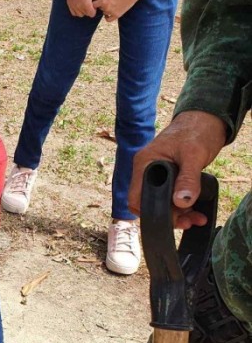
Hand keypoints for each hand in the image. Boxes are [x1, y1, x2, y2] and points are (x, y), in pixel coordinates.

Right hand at [65, 0, 99, 17]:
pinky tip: (79, 4)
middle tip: (89, 1)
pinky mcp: (69, 4)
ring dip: (83, 11)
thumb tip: (102, 4)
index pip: (92, 14)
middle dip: (89, 10)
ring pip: (80, 14)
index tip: (94, 3)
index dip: (94, 10)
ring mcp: (73, 6)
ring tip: (84, 3)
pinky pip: (74, 12)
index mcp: (86, 5)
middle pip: (86, 14)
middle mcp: (79, 7)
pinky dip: (77, 10)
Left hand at [92, 0, 141, 21]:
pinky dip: (107, 17)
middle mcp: (106, 8)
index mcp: (103, 1)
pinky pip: (108, 19)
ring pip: (104, 13)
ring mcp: (112, 12)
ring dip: (105, 10)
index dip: (95, 3)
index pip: (93, 5)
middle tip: (107, 1)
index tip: (97, 1)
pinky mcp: (117, 15)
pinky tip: (109, 13)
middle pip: (99, 8)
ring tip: (111, 4)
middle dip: (101, 5)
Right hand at [128, 111, 226, 227]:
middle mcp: (146, 171)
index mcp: (144, 163)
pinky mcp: (168, 178)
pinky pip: (170, 198)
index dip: (150, 212)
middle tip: (189, 222)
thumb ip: (187, 179)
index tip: (172, 219)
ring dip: (178, 215)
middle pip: (148, 204)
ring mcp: (157, 175)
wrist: (206, 120)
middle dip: (168, 216)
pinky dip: (182, 207)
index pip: (135, 198)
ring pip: (161, 203)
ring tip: (197, 219)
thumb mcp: (194, 155)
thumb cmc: (197, 131)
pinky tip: (195, 212)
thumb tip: (181, 202)